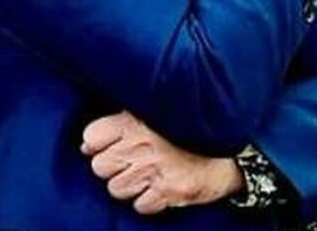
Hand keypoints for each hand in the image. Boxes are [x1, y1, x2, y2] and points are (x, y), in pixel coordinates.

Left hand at [81, 112, 243, 213]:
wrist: (230, 147)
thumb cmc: (187, 127)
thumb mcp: (155, 111)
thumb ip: (121, 122)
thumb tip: (86, 144)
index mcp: (135, 120)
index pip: (92, 136)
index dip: (97, 143)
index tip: (107, 144)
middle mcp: (141, 145)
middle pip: (100, 166)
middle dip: (112, 166)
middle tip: (130, 161)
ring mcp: (154, 170)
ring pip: (116, 189)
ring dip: (128, 185)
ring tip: (145, 174)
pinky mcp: (168, 192)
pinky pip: (139, 206)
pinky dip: (147, 200)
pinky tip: (158, 187)